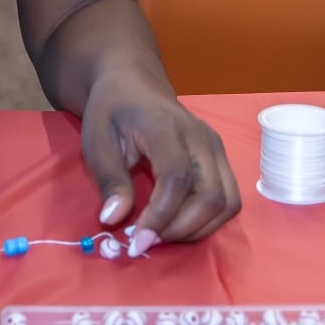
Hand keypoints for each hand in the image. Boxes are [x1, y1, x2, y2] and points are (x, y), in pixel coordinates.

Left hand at [79, 66, 240, 251]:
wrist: (133, 84)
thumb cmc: (111, 111)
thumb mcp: (96, 141)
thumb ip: (109, 179)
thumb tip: (113, 220)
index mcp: (166, 127)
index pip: (177, 179)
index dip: (161, 216)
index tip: (137, 241)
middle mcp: (201, 137)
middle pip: (211, 195)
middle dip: (181, 229)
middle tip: (148, 240)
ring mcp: (216, 147)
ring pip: (227, 202)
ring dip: (198, 229)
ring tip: (162, 234)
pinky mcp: (220, 158)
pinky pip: (228, 199)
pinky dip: (208, 221)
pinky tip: (178, 223)